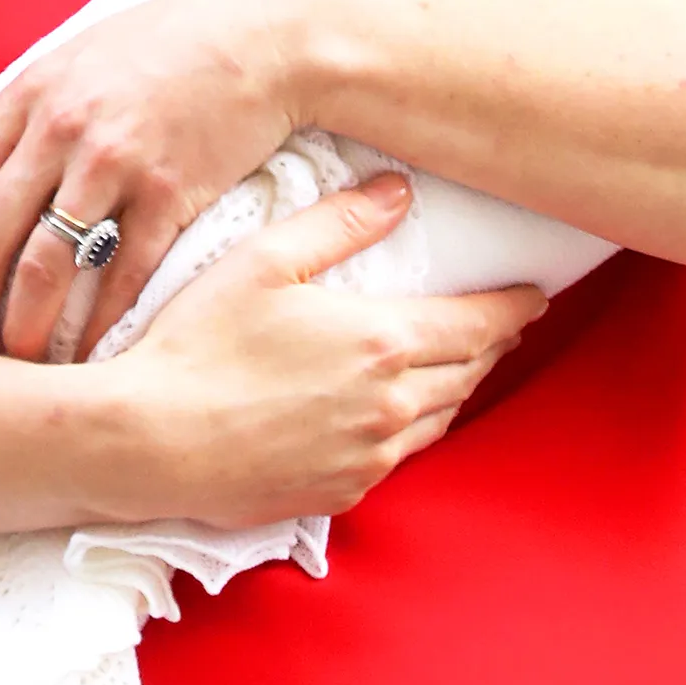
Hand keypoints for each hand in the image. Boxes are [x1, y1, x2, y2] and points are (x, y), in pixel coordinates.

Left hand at [0, 0, 313, 359]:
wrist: (264, 32)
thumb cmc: (172, 44)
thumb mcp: (82, 57)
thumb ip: (32, 110)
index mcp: (31, 92)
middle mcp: (62, 128)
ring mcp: (116, 161)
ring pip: (45, 266)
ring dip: (24, 326)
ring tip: (21, 360)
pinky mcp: (172, 191)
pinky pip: (122, 274)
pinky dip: (100, 323)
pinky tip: (91, 350)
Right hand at [97, 175, 546, 526]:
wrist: (149, 441)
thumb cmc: (199, 342)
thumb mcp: (265, 260)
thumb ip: (340, 223)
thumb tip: (399, 191)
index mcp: (381, 341)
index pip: (478, 323)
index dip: (513, 308)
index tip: (535, 295)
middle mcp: (390, 404)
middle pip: (468, 371)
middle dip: (491, 343)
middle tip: (504, 322)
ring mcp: (368, 456)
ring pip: (441, 417)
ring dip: (459, 385)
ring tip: (460, 361)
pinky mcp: (341, 493)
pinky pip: (402, 455)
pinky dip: (417, 425)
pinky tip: (401, 411)